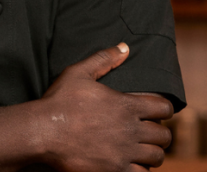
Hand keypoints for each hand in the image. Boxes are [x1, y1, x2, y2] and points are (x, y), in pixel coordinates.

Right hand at [36, 44, 173, 171]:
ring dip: (151, 154)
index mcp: (126, 105)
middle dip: (158, 134)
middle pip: (164, 136)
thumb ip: (103, 59)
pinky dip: (140, 170)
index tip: (155, 113)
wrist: (42, 131)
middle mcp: (130, 129)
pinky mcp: (115, 170)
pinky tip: (130, 165)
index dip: (163, 110)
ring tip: (141, 151)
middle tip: (147, 134)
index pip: (164, 108)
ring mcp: (124, 152)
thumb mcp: (78, 73)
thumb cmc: (58, 101)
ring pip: (156, 157)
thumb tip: (124, 47)